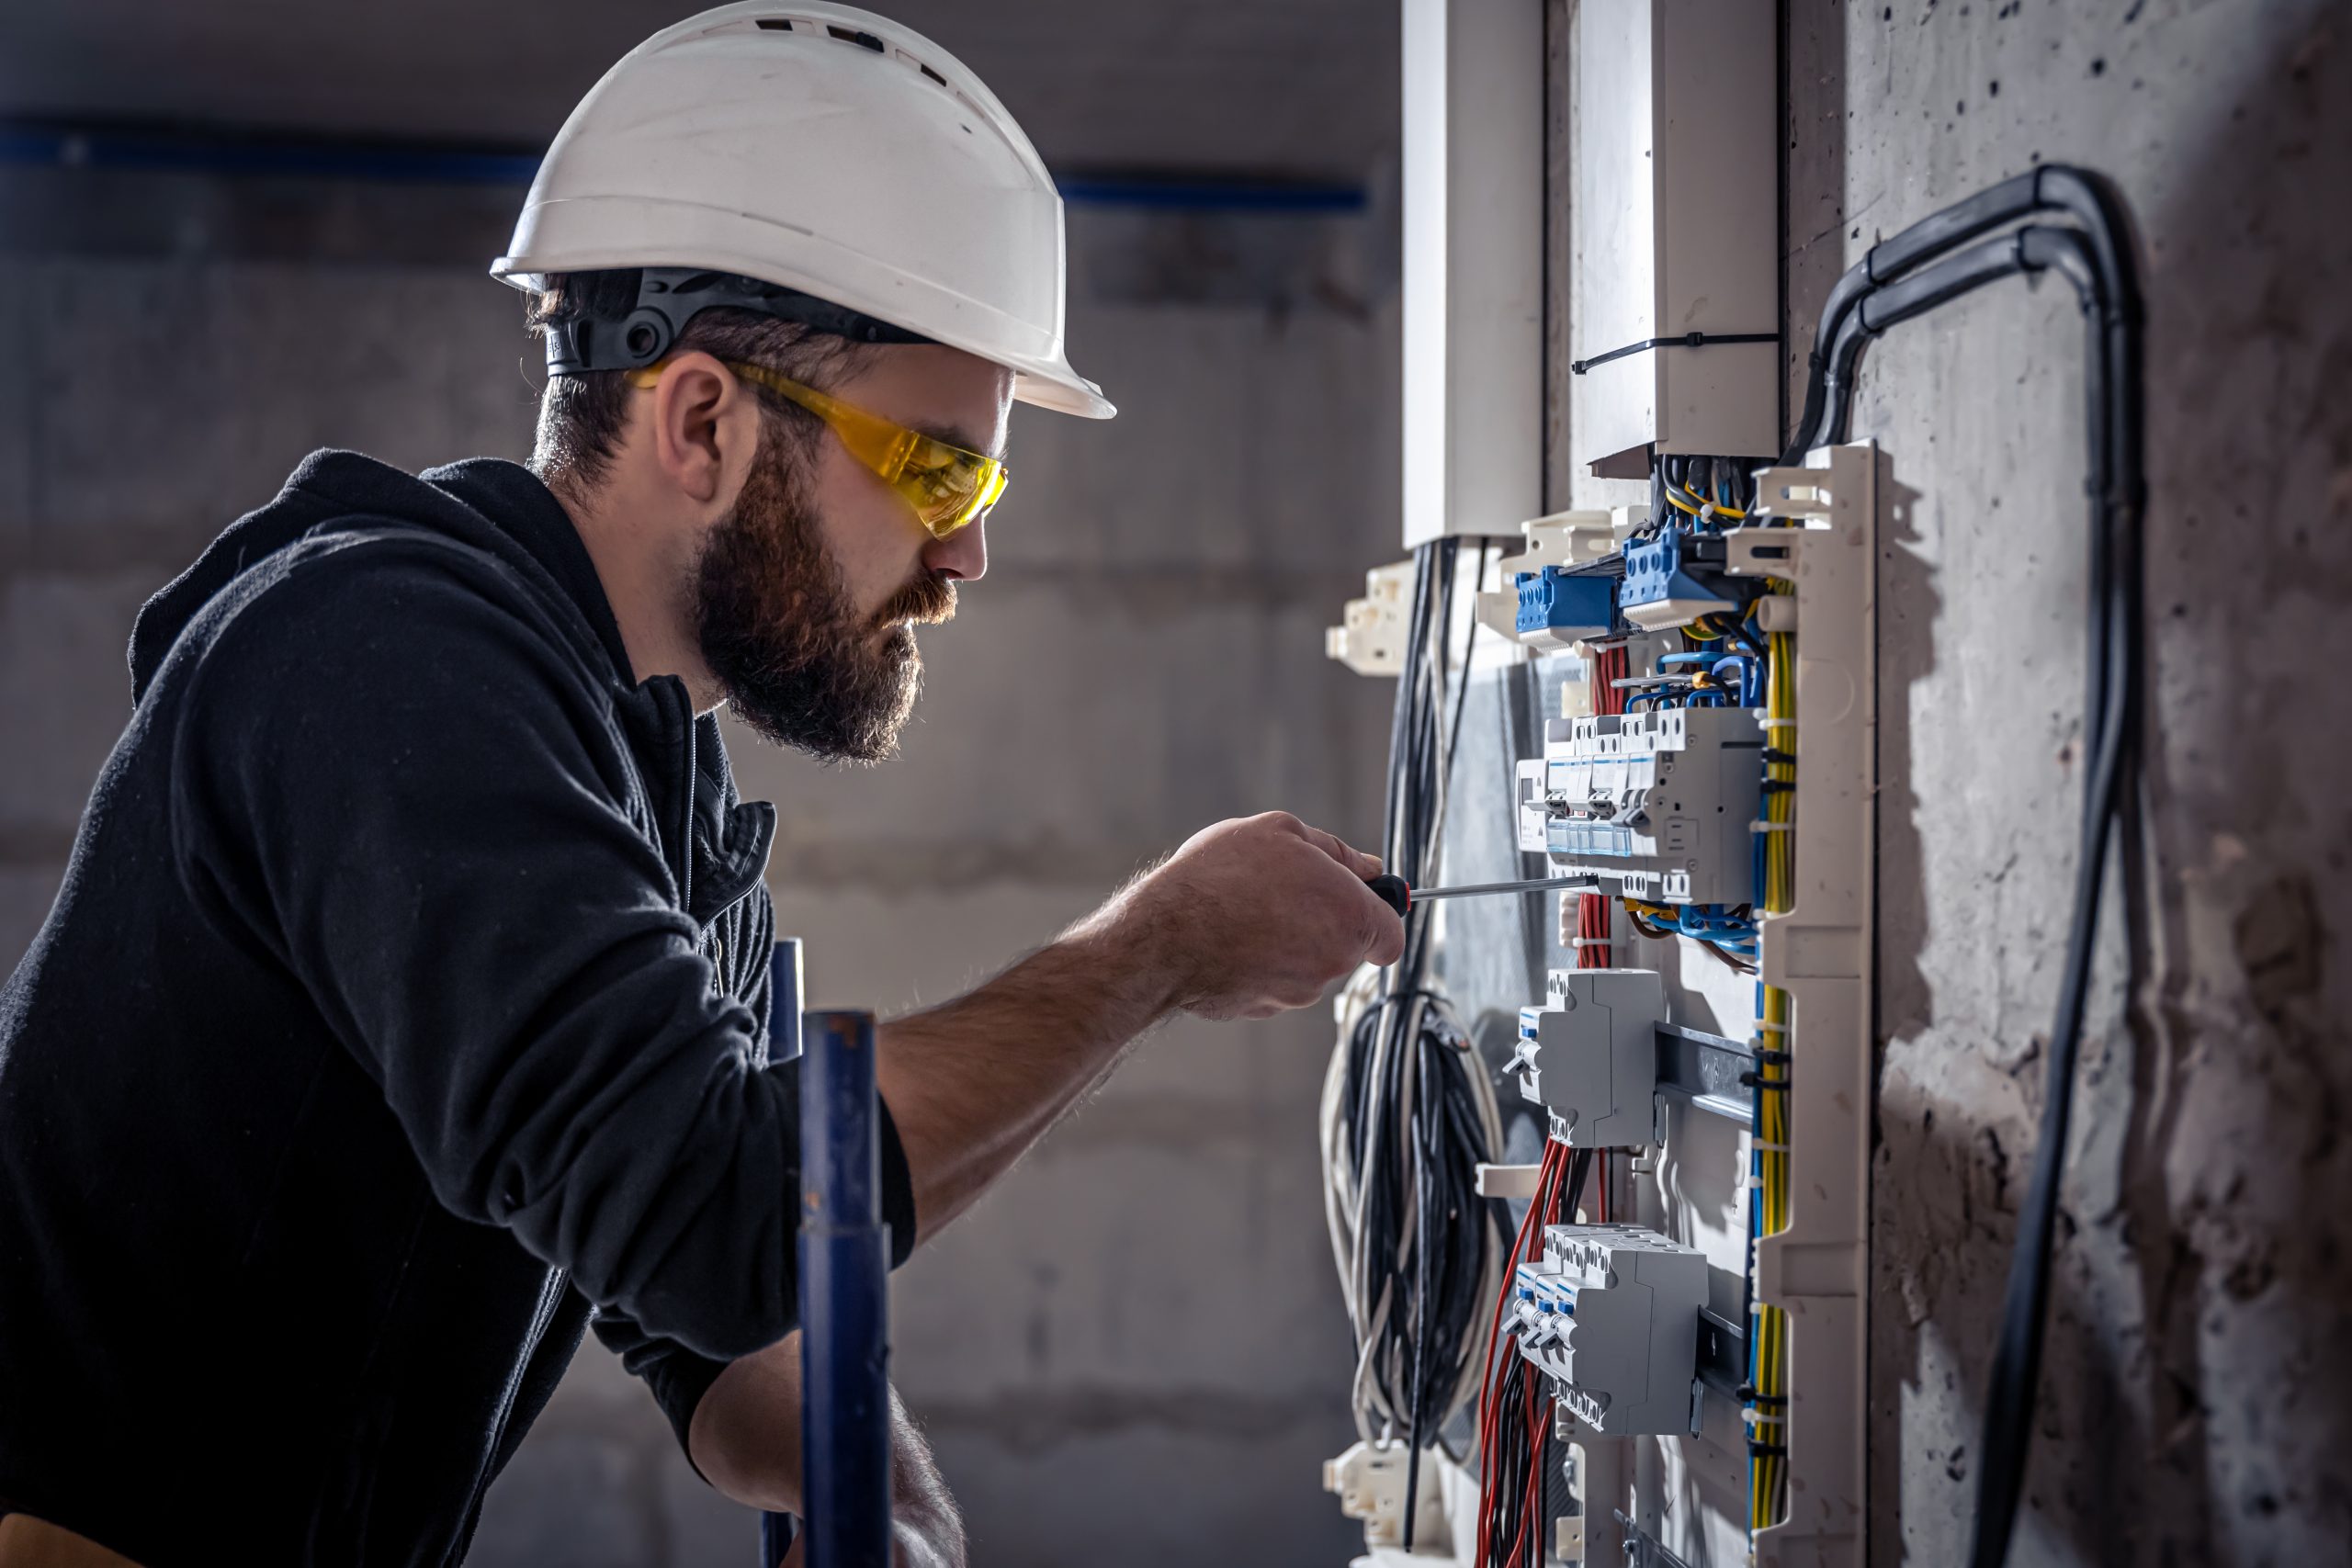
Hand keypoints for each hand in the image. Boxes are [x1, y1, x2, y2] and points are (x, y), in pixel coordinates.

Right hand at [1115, 811, 1405, 1019]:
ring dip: (1284, 940)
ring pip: (1304, 965)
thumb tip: (1367, 867)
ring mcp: (1296, 993)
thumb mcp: (1282, 832)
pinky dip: (1255, 963)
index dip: (1377, 916)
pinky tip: (1226, 938)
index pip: (1392, 935)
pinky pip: (1269, 982)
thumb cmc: (1222, 878)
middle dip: (1321, 920)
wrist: (1165, 936)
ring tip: (1243, 910)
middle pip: (1344, 947)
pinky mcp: (1260, 1009)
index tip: (1355, 902)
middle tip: (1278, 890)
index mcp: (1352, 919)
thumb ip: (1336, 851)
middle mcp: (1332, 964)